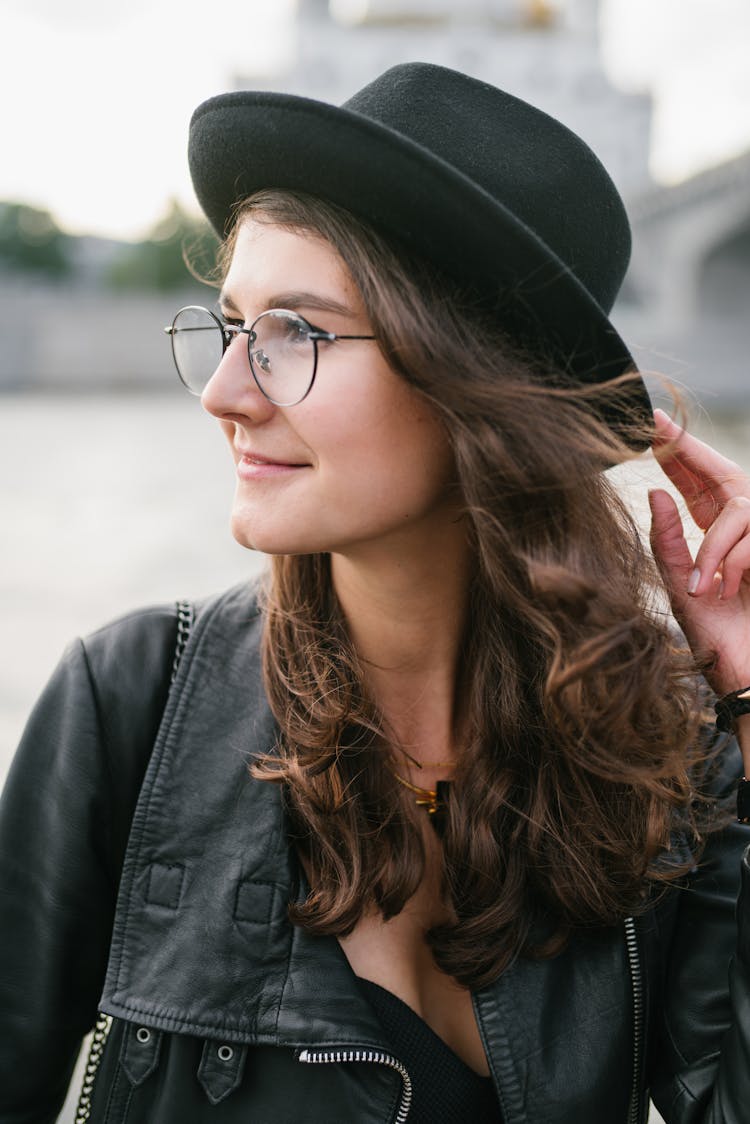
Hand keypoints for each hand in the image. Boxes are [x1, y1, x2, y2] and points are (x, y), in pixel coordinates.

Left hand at [649, 408, 749, 696]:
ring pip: (740, 509)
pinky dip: (735, 562)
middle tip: (654, 428)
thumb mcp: (681, 587)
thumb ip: (667, 541)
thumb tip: (654, 492)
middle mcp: (744, 530)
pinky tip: (724, 590)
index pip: (697, 482)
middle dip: (688, 451)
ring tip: (704, 586)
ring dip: (716, 548)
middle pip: (724, 476)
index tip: (648, 420)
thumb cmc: (717, 638)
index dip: (677, 450)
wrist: (749, 678)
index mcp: (715, 534)